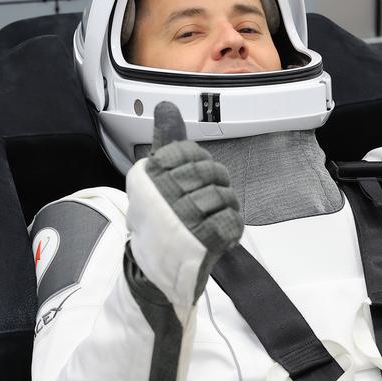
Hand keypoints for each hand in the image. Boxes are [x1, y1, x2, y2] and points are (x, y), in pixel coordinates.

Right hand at [125, 102, 242, 305]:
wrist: (152, 273)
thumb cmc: (156, 224)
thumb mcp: (152, 180)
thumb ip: (164, 142)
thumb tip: (166, 107)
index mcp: (149, 176)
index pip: (189, 151)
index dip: (199, 165)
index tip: (193, 180)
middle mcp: (163, 194)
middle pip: (212, 172)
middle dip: (216, 186)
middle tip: (205, 202)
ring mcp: (183, 217)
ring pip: (225, 195)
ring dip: (225, 208)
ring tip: (210, 219)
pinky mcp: (203, 239)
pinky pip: (233, 220)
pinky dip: (231, 227)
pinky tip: (218, 233)